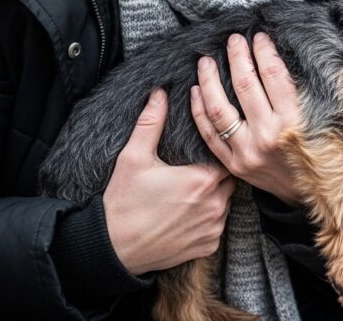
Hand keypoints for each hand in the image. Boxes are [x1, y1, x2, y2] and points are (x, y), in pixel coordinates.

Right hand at [103, 89, 234, 274]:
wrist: (112, 249)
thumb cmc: (123, 202)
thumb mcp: (133, 157)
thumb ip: (151, 122)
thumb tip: (160, 93)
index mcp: (203, 179)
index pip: (226, 156)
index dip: (217, 152)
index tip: (202, 153)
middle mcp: (216, 204)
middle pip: (230, 180)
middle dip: (217, 175)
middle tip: (196, 172)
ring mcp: (214, 228)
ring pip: (227, 204)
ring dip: (216, 198)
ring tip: (191, 194)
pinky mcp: (209, 246)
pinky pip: (219, 227)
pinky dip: (209, 221)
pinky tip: (189, 216)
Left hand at [192, 33, 342, 204]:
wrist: (322, 200)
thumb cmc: (337, 157)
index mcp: (296, 121)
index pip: (274, 75)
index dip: (264, 51)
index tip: (259, 37)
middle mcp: (269, 135)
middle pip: (244, 84)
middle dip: (237, 56)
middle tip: (233, 39)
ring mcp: (247, 151)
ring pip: (219, 108)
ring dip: (210, 79)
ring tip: (206, 60)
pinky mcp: (234, 165)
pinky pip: (209, 134)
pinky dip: (198, 110)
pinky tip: (196, 90)